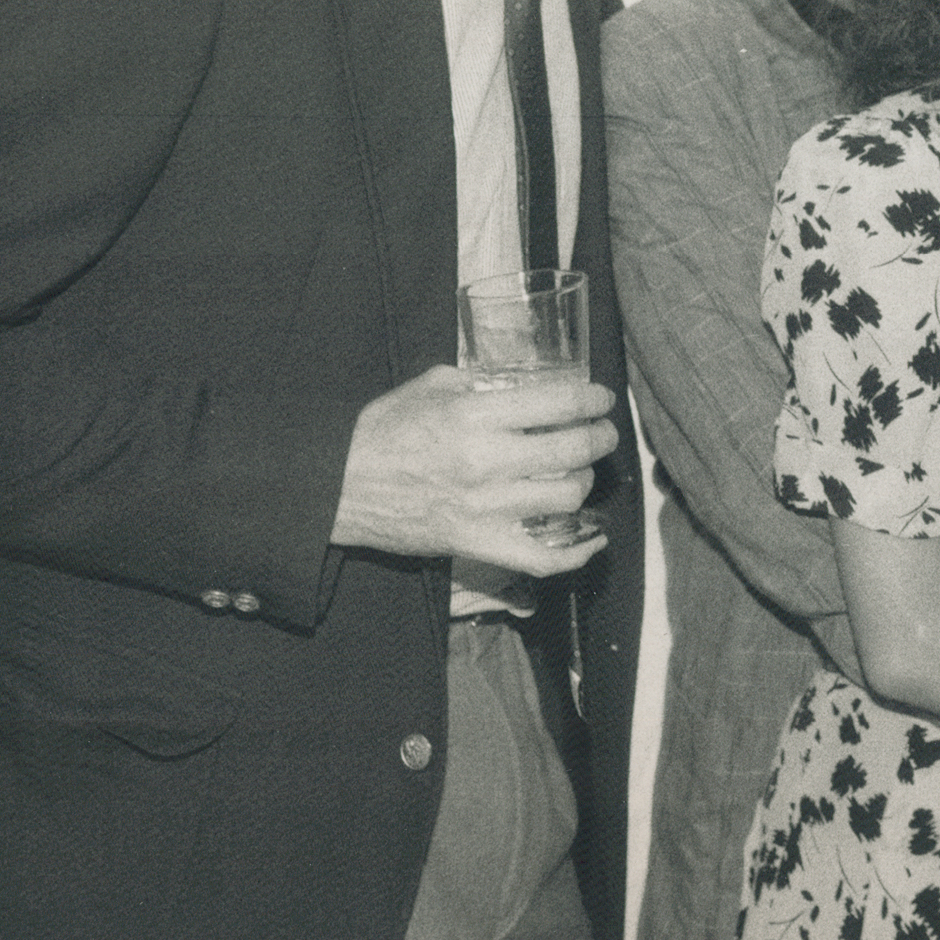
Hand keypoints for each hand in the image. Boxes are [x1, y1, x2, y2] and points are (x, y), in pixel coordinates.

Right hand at [332, 363, 617, 573]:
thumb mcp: (429, 386)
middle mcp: (486, 460)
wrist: (337, 487)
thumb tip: (519, 383)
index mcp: (475, 415)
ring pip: (566, 498)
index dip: (592, 400)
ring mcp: (483, 507)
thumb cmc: (381, 432)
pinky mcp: (475, 543)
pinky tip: (592, 541)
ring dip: (584, 483)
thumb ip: (478, 381)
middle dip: (600, 438)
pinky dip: (575, 555)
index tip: (602, 399)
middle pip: (573, 451)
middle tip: (602, 432)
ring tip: (580, 472)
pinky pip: (540, 558)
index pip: (559, 404)